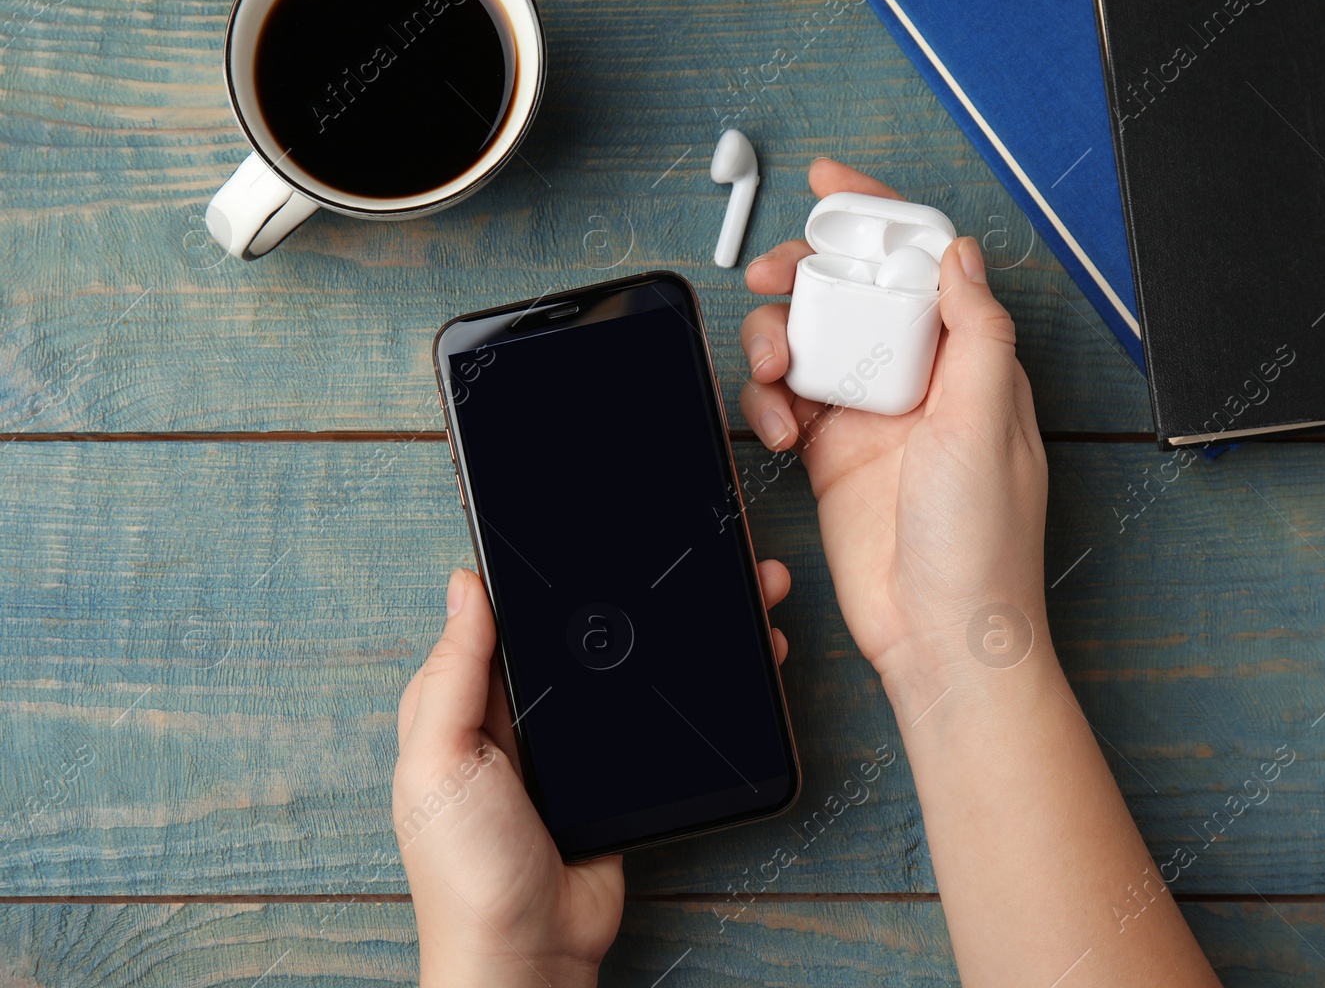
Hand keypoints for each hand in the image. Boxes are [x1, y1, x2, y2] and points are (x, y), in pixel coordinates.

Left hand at [395, 564, 792, 986]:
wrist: (532, 954)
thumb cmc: (465, 872)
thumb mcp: (439, 763)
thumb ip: (451, 676)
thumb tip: (463, 585)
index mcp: (470, 700)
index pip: (507, 616)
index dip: (544, 573)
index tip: (596, 528)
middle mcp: (521, 714)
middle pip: (582, 632)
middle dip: (632, 590)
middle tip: (684, 548)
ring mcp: (575, 744)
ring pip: (630, 667)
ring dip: (678, 630)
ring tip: (737, 590)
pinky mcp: (621, 773)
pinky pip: (658, 715)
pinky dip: (694, 687)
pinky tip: (734, 658)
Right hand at [738, 159, 1049, 697]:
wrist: (941, 638)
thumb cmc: (982, 544)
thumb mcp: (990, 422)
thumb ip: (975, 330)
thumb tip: (957, 252)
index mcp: (969, 359)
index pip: (922, 261)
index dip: (877, 214)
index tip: (830, 184)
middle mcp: (919, 379)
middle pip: (851, 291)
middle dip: (806, 270)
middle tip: (774, 272)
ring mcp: (872, 415)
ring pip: (809, 340)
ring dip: (778, 339)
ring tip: (773, 368)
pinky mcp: (831, 454)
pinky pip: (785, 400)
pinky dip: (767, 402)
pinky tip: (778, 428)